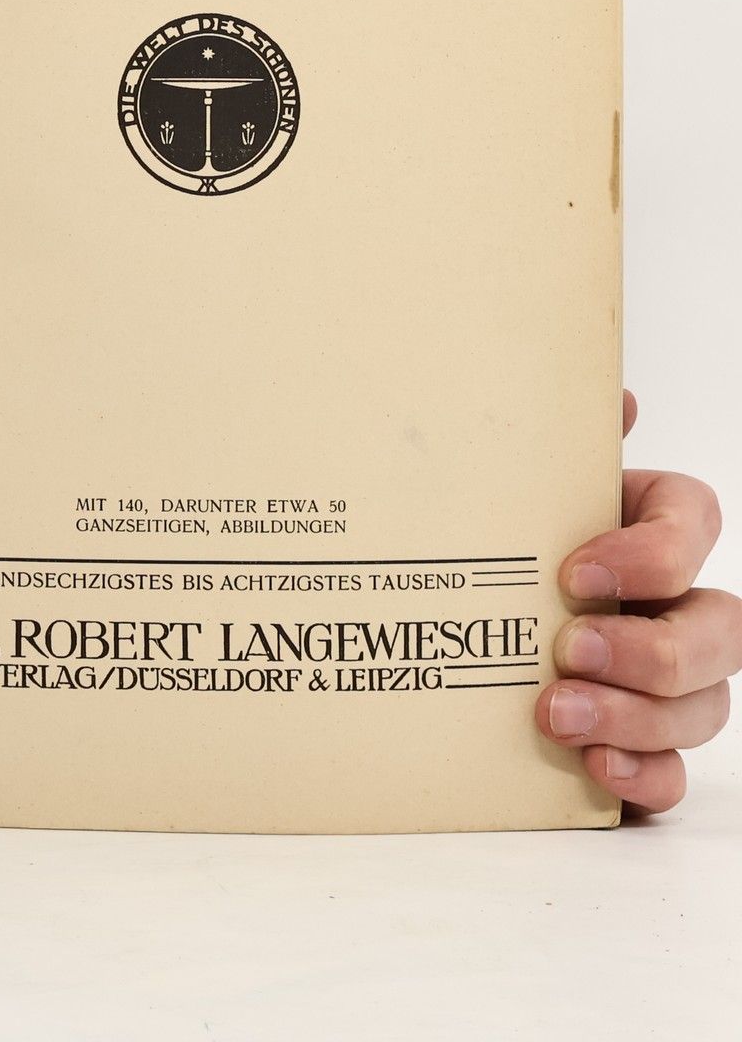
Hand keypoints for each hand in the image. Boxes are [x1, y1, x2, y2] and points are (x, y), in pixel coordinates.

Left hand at [536, 390, 738, 813]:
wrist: (458, 599)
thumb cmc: (503, 530)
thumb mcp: (519, 480)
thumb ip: (560, 440)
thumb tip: (618, 399)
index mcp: (650, 526)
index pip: (696, 524)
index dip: (653, 552)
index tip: (574, 571)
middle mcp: (674, 602)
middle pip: (721, 632)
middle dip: (651, 649)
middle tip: (567, 650)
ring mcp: (667, 678)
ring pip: (702, 706)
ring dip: (637, 716)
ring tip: (555, 714)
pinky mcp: (640, 741)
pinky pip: (672, 772)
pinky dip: (644, 774)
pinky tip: (596, 766)